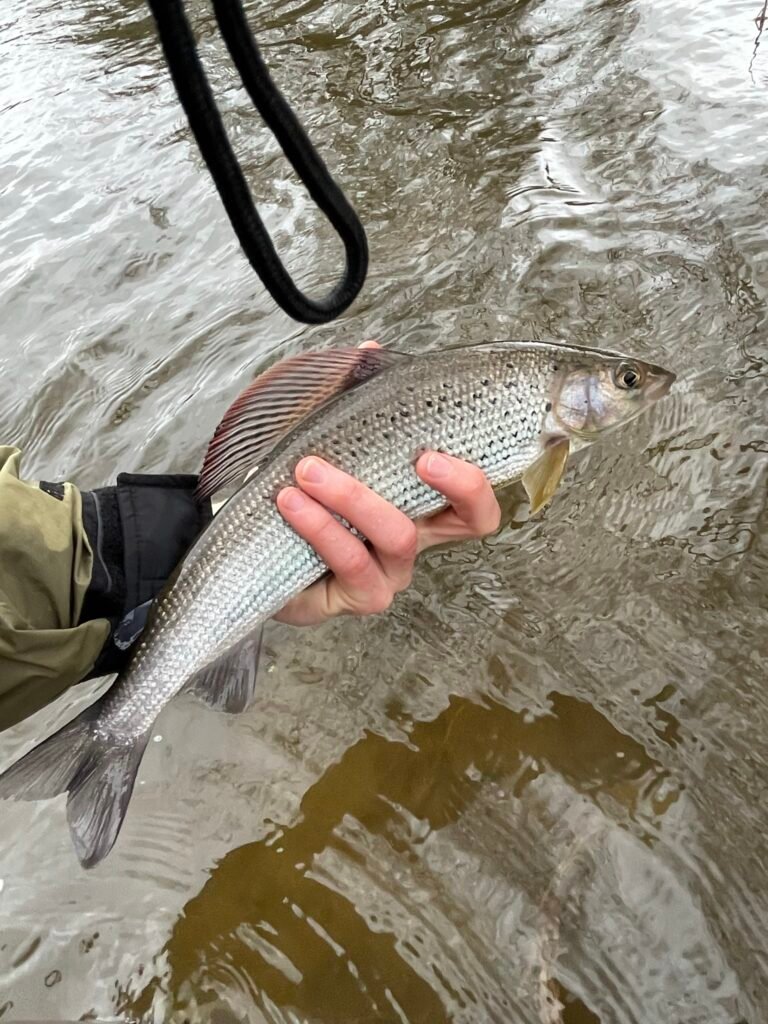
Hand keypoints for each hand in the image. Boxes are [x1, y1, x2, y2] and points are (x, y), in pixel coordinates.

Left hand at [273, 344, 500, 625]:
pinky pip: (350, 562)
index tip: (434, 451)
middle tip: (418, 454)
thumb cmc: (303, 497)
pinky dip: (321, 529)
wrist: (251, 551)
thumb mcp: (324, 442)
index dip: (473, 481)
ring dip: (354, 498)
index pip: (475, 504)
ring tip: (308, 472)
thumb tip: (370, 350)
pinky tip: (290, 504)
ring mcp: (388, 574)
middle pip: (468, 522)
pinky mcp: (354, 597)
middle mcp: (414, 543)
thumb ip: (348, 398)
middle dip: (449, 482)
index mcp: (420, 508)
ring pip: (398, 535)